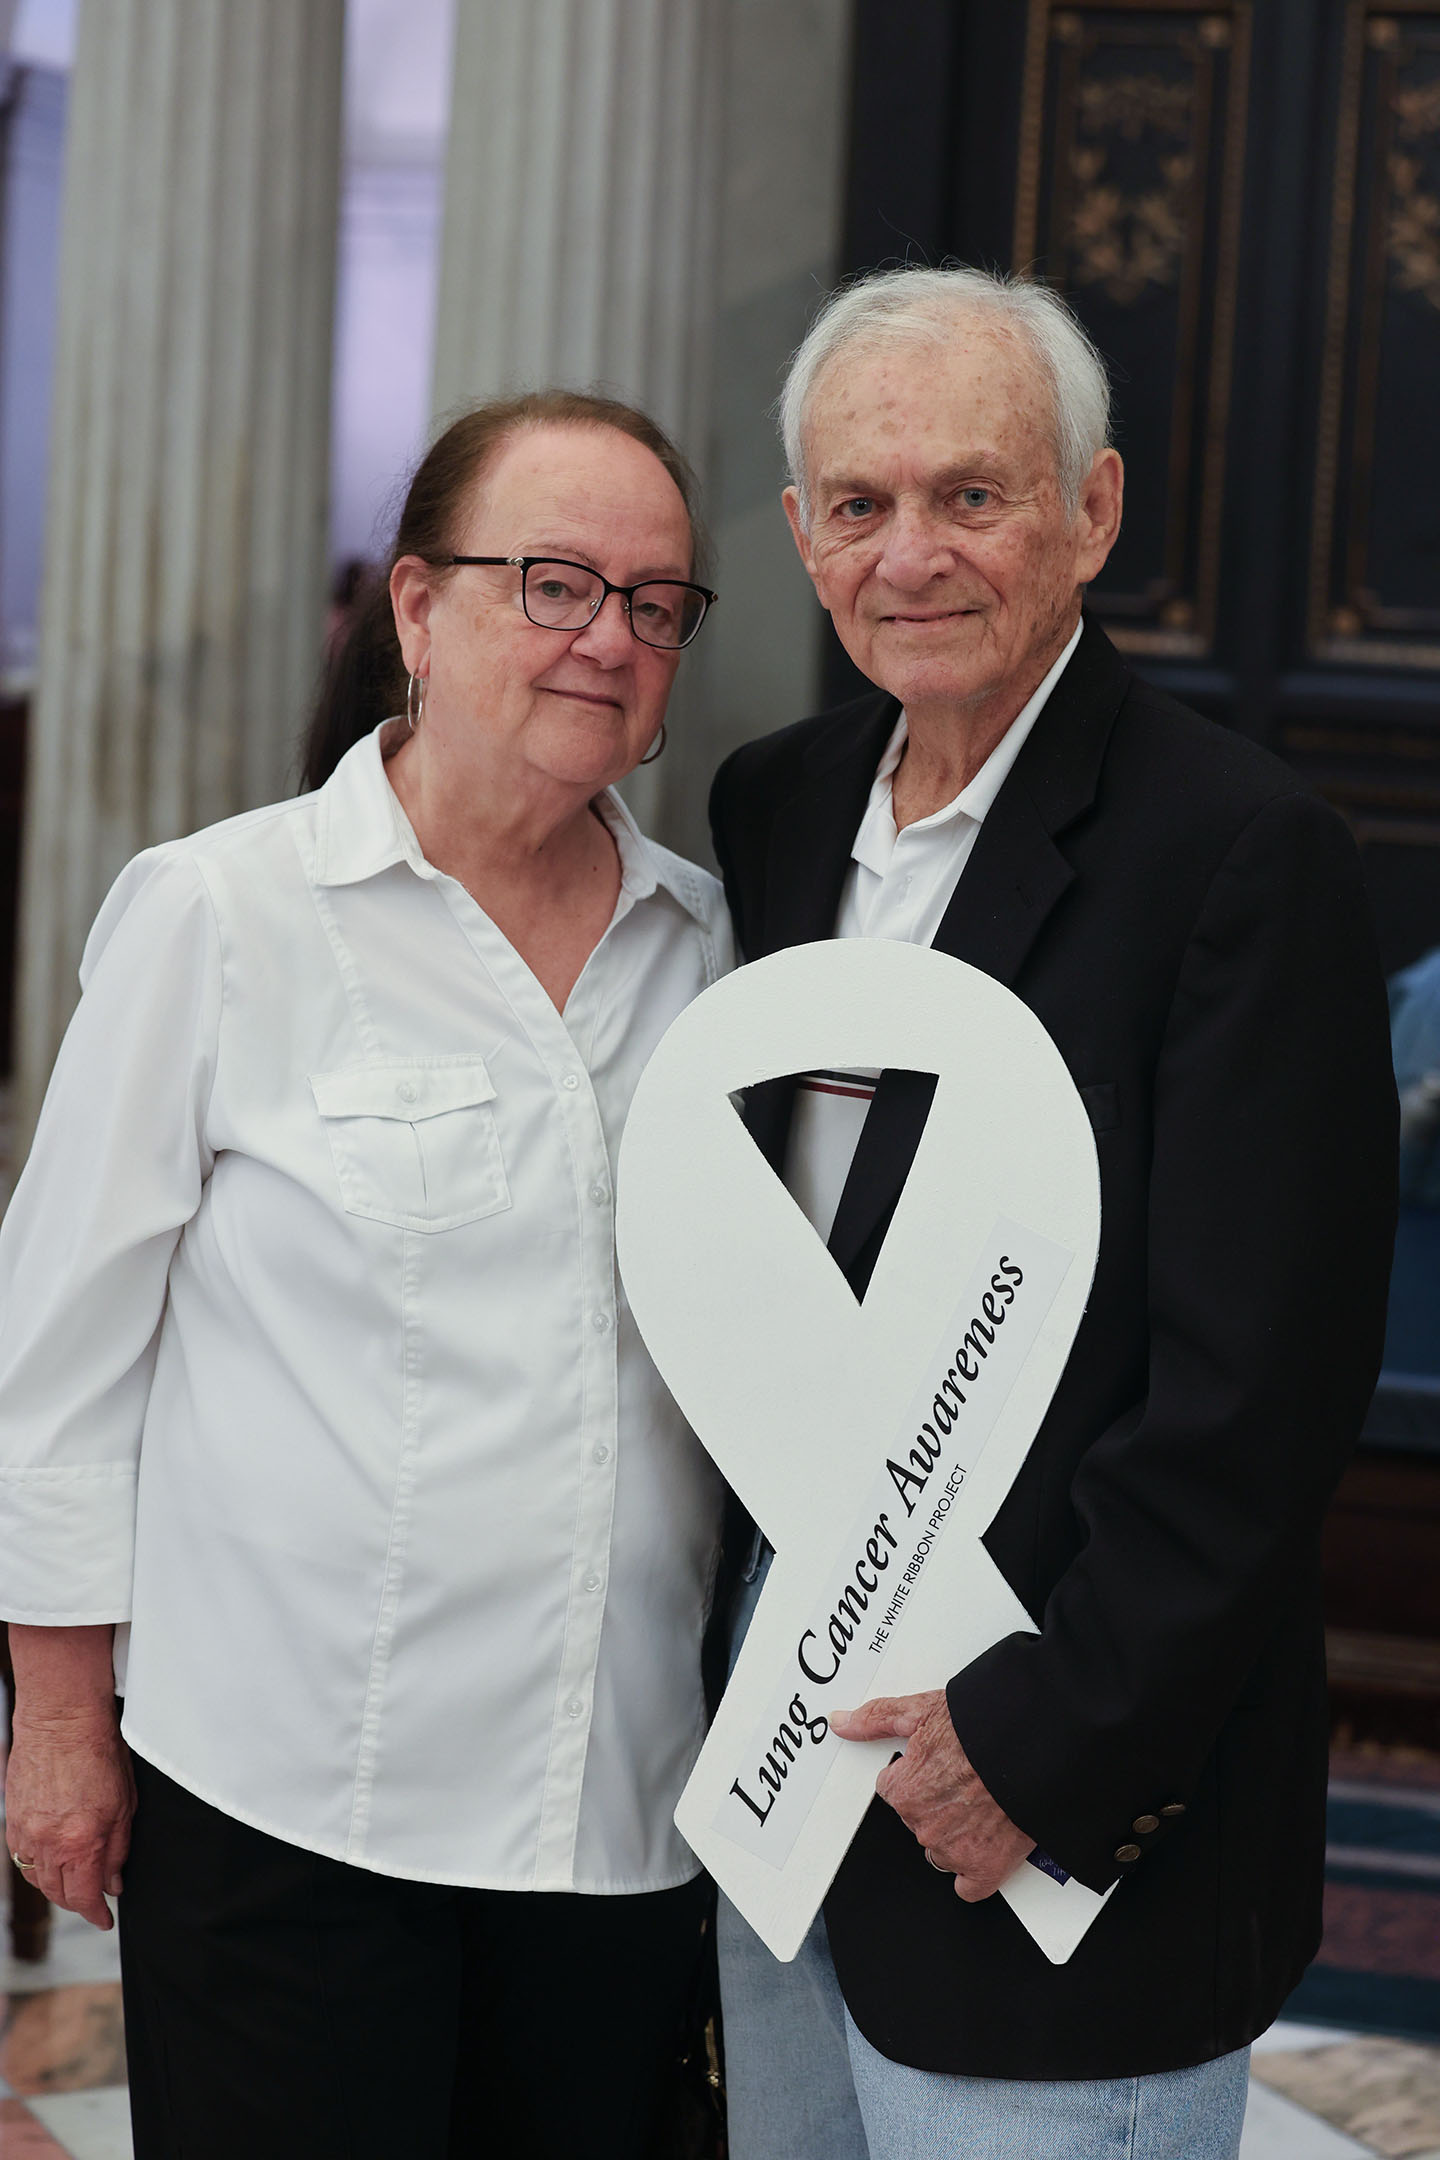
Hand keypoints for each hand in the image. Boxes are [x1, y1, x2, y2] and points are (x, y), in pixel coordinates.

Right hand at [5, 1707, 135, 1929]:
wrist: (61, 1721)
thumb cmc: (99, 1753)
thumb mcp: (125, 1804)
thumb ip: (118, 1850)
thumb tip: (114, 1883)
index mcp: (82, 1842)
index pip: (85, 1897)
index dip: (96, 1914)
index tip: (105, 1919)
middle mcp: (50, 1844)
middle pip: (59, 1894)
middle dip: (78, 1903)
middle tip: (93, 1901)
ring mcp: (27, 1834)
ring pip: (38, 1880)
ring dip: (57, 1887)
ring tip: (74, 1883)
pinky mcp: (13, 1821)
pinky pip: (23, 1858)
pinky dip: (38, 1866)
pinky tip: (52, 1861)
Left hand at [830, 1689, 1034, 1901]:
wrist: (1034, 1746)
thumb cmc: (983, 1727)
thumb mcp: (922, 1710)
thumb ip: (877, 1719)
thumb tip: (843, 1723)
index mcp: (903, 1791)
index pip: (894, 1791)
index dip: (917, 1775)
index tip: (938, 1766)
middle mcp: (923, 1826)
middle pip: (918, 1821)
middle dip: (937, 1803)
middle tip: (964, 1781)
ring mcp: (953, 1851)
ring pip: (941, 1849)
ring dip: (956, 1833)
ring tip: (982, 1804)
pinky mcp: (986, 1869)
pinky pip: (968, 1887)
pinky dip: (975, 1872)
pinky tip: (984, 1849)